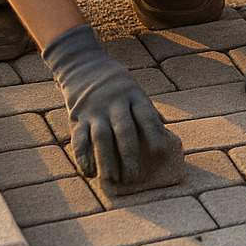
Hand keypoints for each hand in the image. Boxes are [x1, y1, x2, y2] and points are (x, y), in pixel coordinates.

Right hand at [44, 24, 179, 183]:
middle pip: (124, 131)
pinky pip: (80, 139)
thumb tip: (168, 136)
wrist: (84, 66)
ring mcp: (95, 110)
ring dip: (107, 161)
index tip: (160, 153)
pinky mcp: (77, 117)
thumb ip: (149, 113)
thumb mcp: (136, 91)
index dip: (154, 134)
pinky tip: (90, 172)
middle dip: (130, 156)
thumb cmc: (118, 86)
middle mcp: (115, 103)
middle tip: (135, 177)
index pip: (146, 116)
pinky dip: (84, 158)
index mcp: (134, 95)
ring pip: (102, 138)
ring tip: (113, 179)